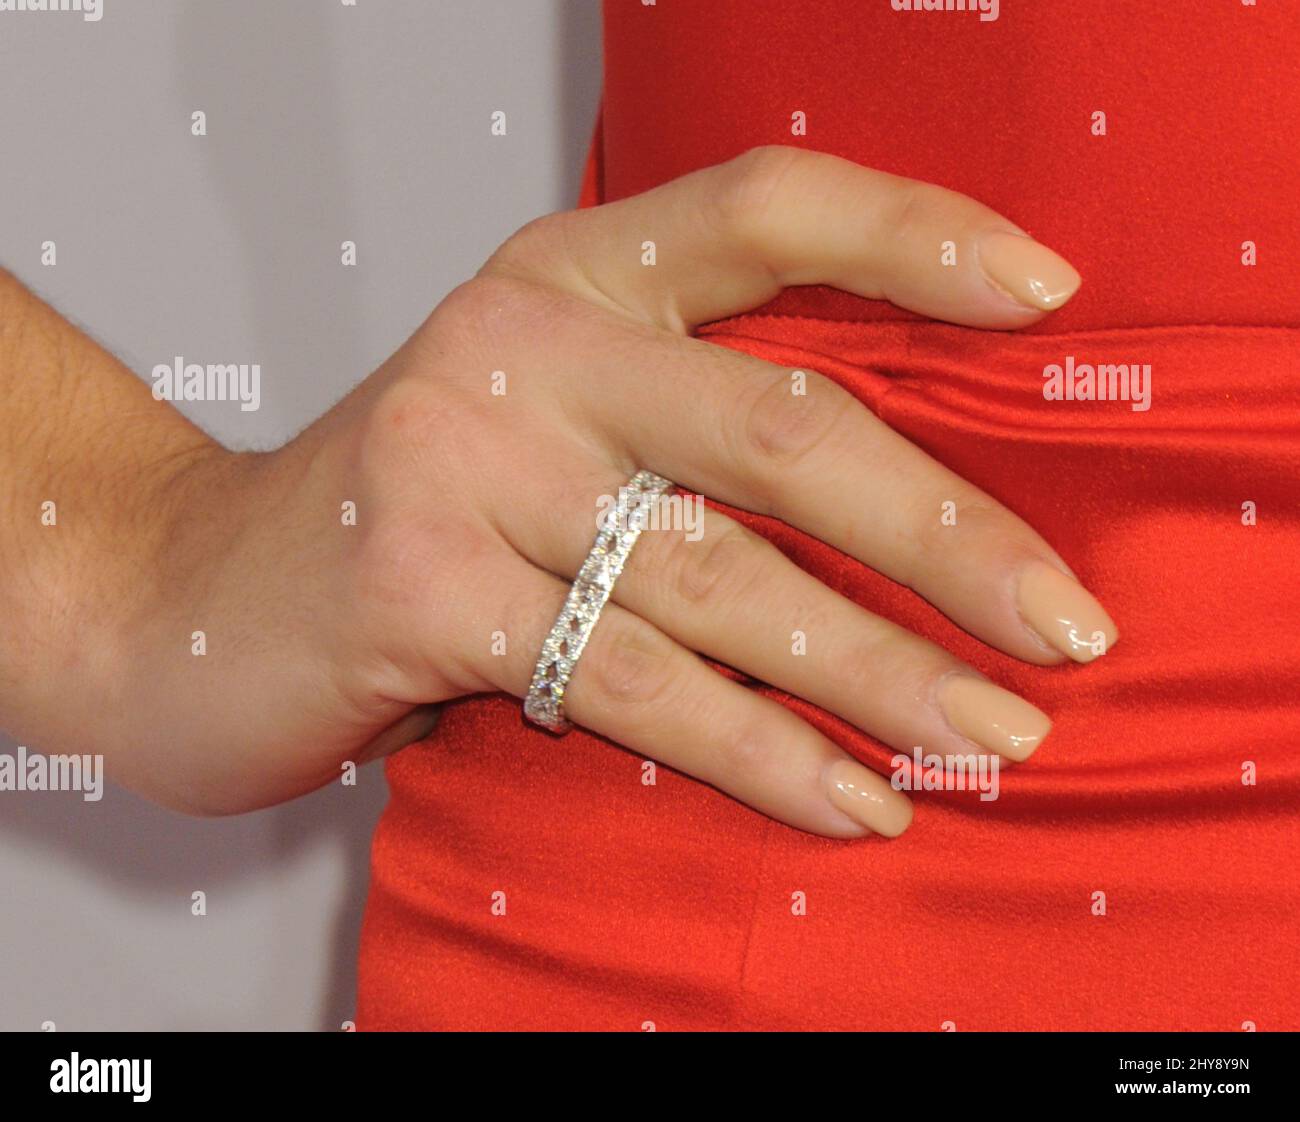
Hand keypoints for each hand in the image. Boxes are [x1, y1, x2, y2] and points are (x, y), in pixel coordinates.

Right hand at [42, 147, 1116, 831]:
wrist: (181, 581)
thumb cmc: (403, 506)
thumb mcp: (541, 417)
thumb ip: (677, 432)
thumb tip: (898, 525)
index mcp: (568, 279)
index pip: (761, 207)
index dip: (914, 233)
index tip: (1044, 290)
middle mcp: (522, 347)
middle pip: (778, 426)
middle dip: (944, 536)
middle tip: (1063, 626)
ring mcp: (465, 466)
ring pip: (723, 579)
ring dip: (879, 673)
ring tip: (990, 737)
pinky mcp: (424, 594)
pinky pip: (641, 687)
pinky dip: (766, 753)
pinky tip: (854, 801)